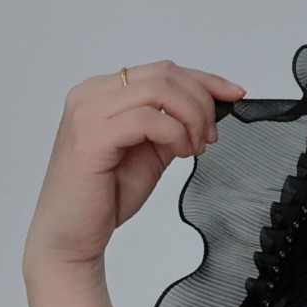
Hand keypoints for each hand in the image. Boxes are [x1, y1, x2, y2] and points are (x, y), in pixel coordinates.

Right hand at [23, 60, 246, 271]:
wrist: (72, 235)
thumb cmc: (107, 194)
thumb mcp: (153, 150)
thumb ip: (174, 124)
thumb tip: (210, 108)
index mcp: (103, 92)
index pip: (164, 70)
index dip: (206, 80)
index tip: (234, 94)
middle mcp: (91, 95)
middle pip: (165, 74)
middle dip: (201, 102)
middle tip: (210, 136)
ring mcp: (87, 113)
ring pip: (160, 89)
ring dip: (191, 117)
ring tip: (195, 147)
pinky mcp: (90, 137)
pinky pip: (148, 119)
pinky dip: (175, 134)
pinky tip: (180, 153)